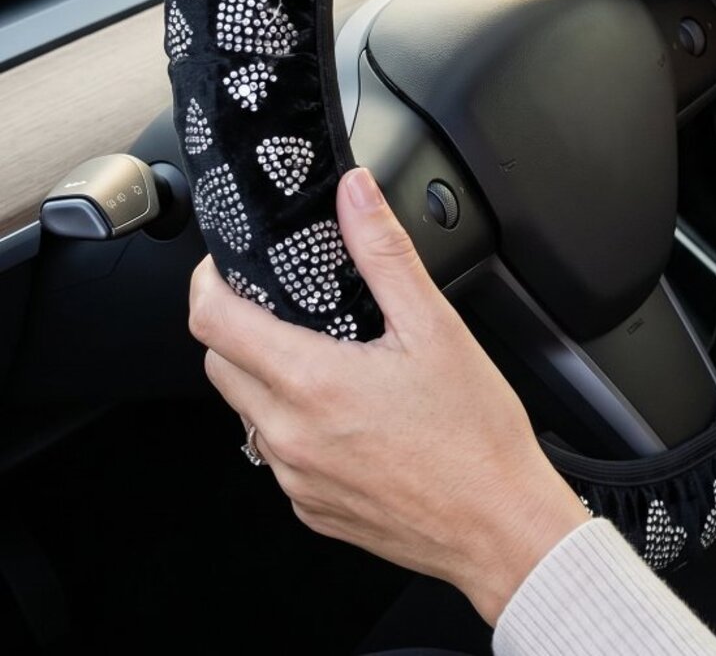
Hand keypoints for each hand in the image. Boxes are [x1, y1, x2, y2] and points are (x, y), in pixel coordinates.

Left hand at [189, 167, 587, 624]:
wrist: (502, 528)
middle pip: (218, 365)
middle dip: (235, 324)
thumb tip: (354, 193)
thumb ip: (383, 251)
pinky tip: (345, 411)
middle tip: (280, 303)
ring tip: (321, 352)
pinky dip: (293, 424)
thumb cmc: (476, 435)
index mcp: (311, 384)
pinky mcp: (312, 509)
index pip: (213, 322)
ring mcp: (296, 479)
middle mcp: (289, 437)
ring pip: (247, 411)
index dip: (208, 282)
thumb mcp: (434, 326)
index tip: (226, 265)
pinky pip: (277, 455)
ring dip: (264, 375)